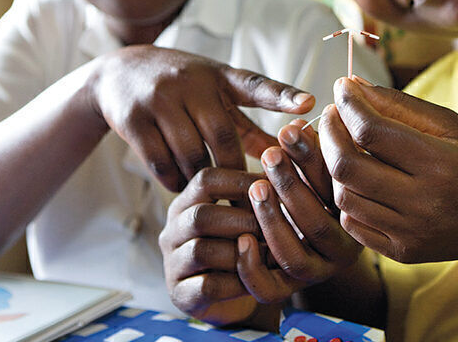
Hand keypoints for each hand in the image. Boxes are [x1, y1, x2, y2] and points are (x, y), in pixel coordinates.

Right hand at [89, 45, 315, 190]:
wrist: (119, 73)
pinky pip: (160, 162)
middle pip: (223, 136)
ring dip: (201, 179)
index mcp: (220, 77)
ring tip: (208, 193)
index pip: (256, 85)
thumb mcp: (217, 98)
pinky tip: (179, 186)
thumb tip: (289, 157)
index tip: (309, 103)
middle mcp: (192, 83)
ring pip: (191, 154)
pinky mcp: (133, 118)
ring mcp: (161, 98)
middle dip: (235, 170)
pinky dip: (173, 180)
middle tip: (244, 198)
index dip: (283, 95)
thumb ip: (251, 127)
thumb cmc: (184, 90)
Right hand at [159, 167, 263, 324]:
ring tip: (272, 255)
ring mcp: (173, 264)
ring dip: (242, 253)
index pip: (205, 180)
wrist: (235, 295)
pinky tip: (257, 279)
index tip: (274, 187)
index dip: (241, 181)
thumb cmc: (246, 245)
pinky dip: (237, 282)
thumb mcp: (249, 214)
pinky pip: (206, 286)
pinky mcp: (180, 295)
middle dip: (244, 221)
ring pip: (202, 251)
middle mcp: (173, 230)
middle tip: (275, 228)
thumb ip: (258, 192)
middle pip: (201, 216)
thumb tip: (285, 161)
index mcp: (188, 202)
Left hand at [235, 122, 361, 303]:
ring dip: (270, 220)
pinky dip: (252, 266)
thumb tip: (315, 108)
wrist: (319, 239)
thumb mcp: (335, 161)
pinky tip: (242, 238)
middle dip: (290, 185)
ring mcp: (316, 273)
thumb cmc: (329, 183)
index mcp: (361, 219)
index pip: (339, 191)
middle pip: (316, 223)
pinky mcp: (288, 289)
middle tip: (269, 154)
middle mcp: (344, 252)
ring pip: (292, 256)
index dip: (313, 159)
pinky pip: (269, 288)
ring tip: (255, 187)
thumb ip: (328, 141)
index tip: (289, 131)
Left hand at [319, 77, 457, 265]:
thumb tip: (354, 84)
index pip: (372, 130)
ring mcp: (410, 232)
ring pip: (344, 196)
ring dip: (332, 165)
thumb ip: (400, 104)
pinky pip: (352, 224)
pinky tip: (354, 178)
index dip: (348, 104)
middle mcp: (422, 202)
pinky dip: (345, 196)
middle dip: (330, 133)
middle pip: (348, 165)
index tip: (342, 87)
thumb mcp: (452, 125)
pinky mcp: (402, 252)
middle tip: (332, 114)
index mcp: (440, 163)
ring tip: (341, 144)